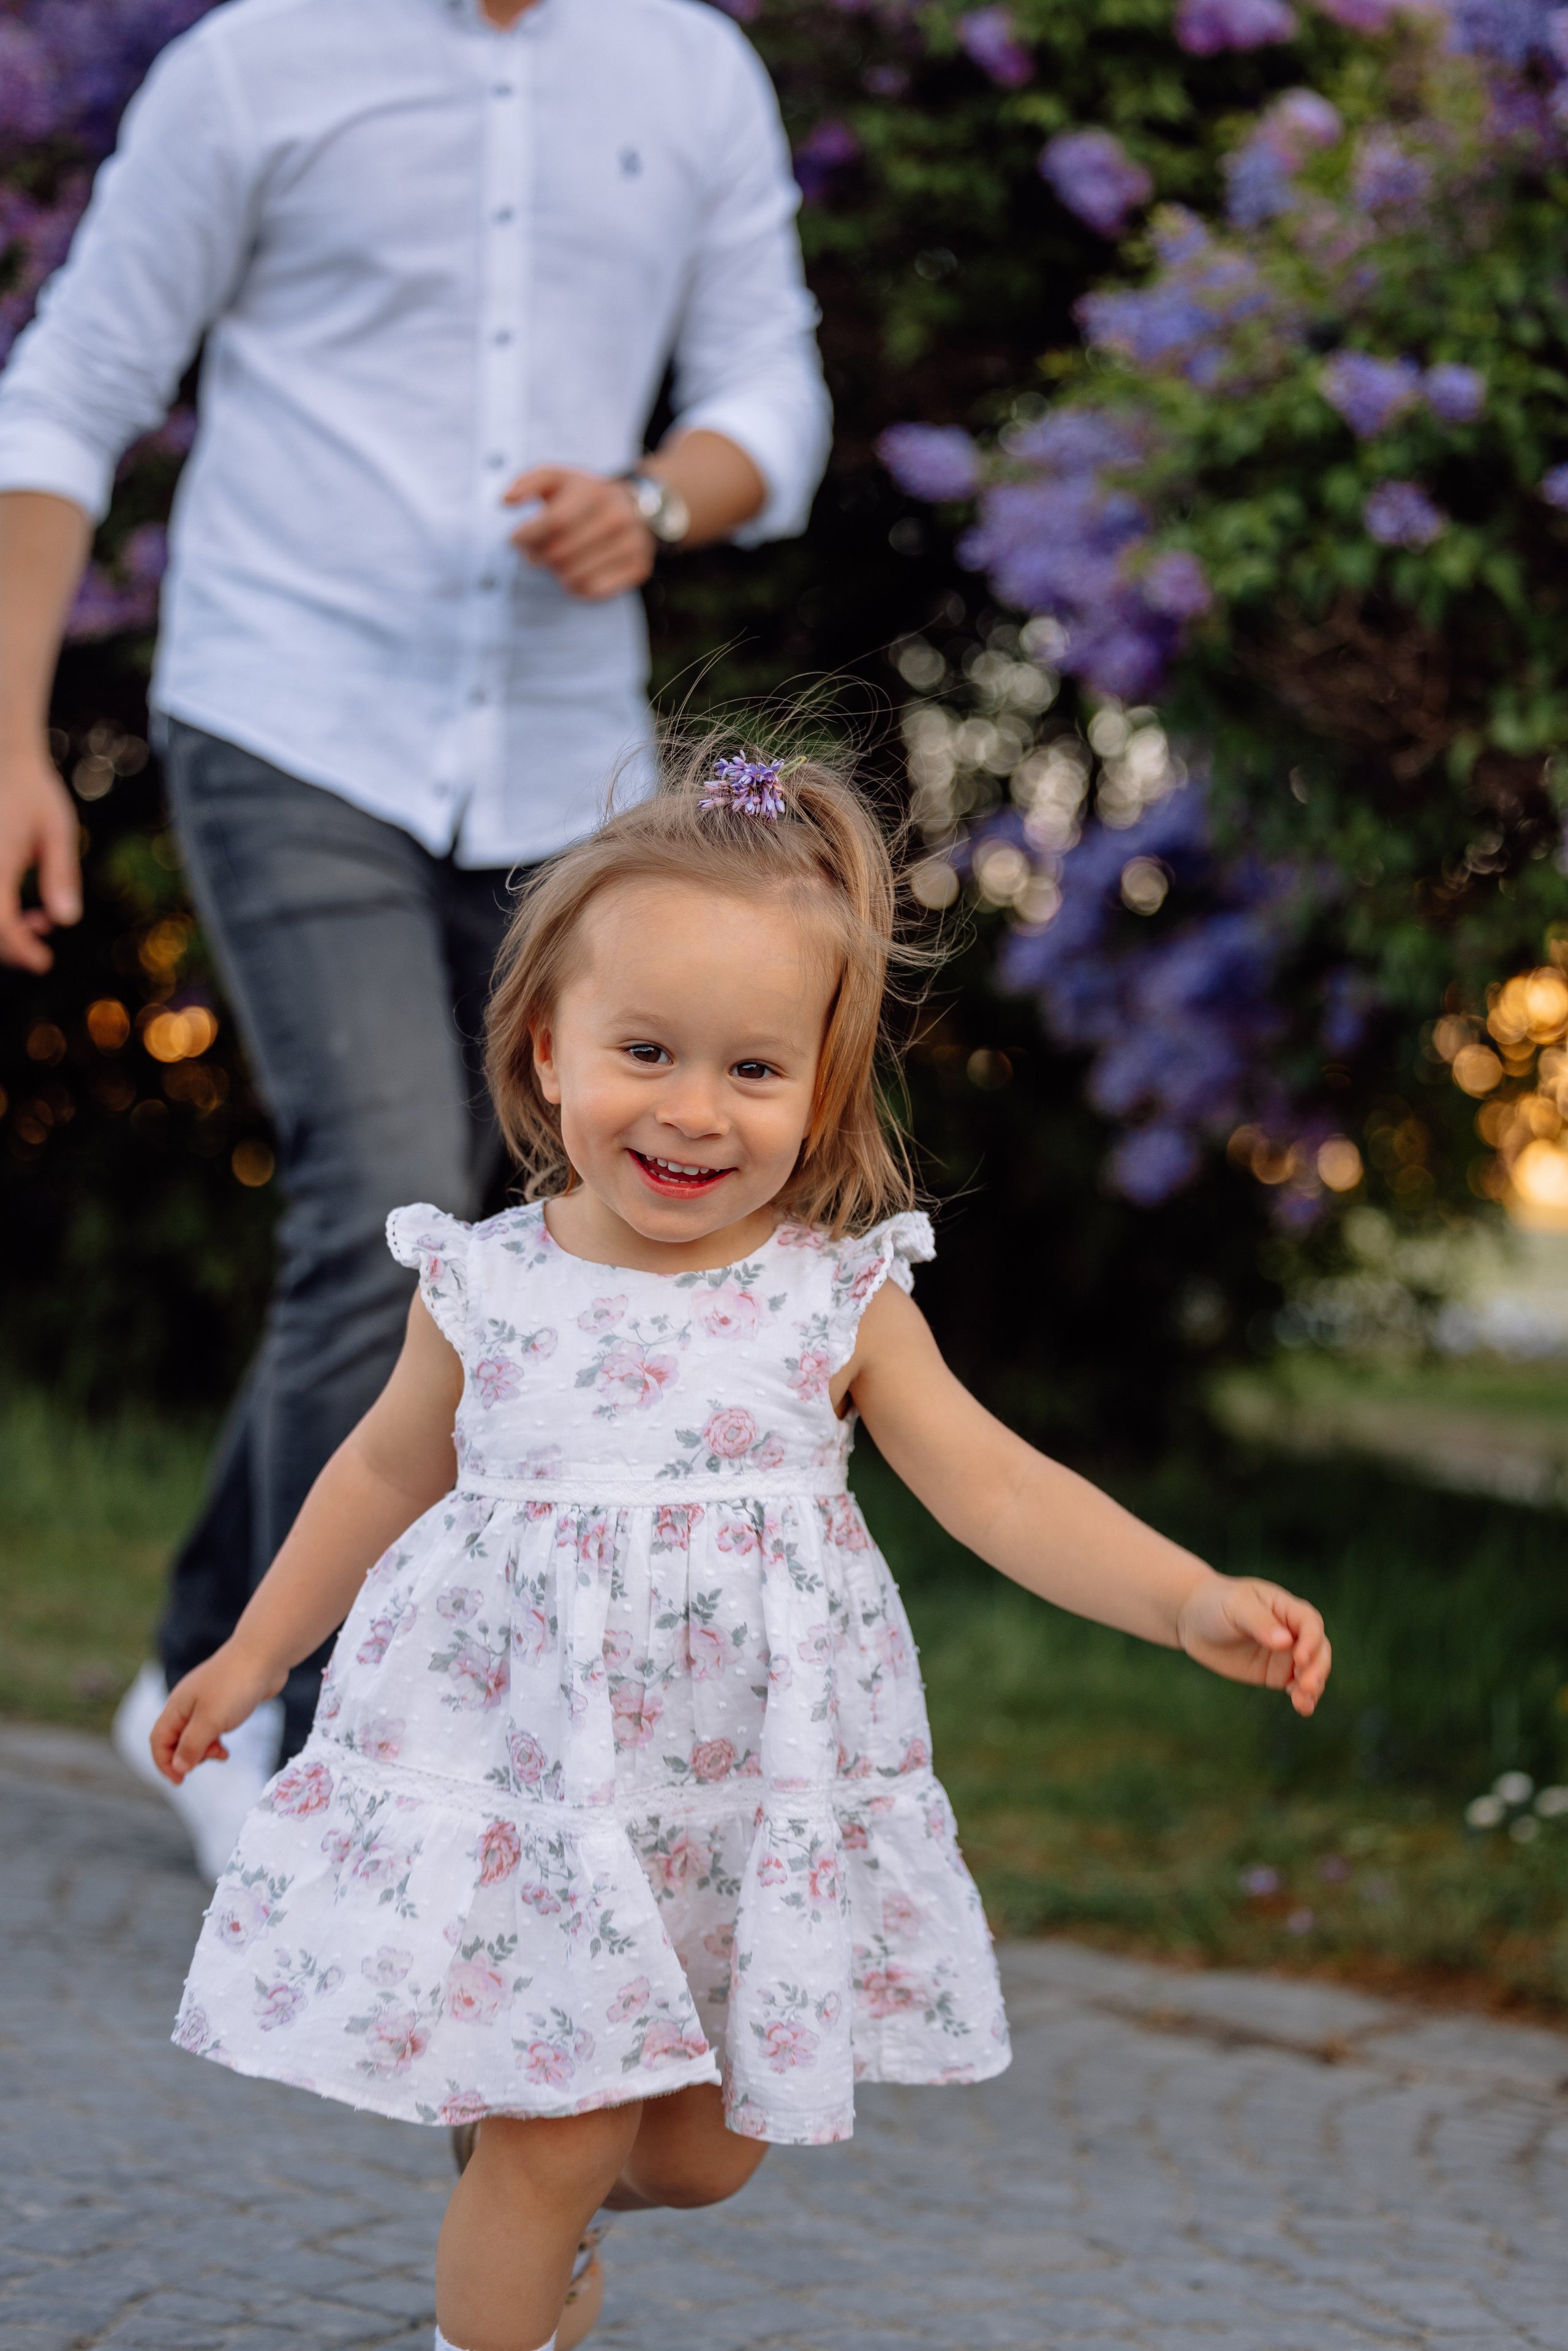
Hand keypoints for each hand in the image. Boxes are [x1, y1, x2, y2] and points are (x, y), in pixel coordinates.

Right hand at [0, 738, 79, 970]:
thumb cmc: (33, 790)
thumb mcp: (57, 830)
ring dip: (2, 929)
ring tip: (37, 923)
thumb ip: (61, 874)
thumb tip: (66, 920)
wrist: (6, 758)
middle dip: (9, 946)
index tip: (42, 963)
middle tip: (41, 952)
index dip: (18, 948)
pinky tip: (21, 910)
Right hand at [151, 1642, 285, 1783]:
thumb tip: (178, 1768)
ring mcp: (206, 1702)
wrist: (265, 1655)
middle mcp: (187, 1704)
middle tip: (209, 1760)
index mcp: (177, 1706)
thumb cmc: (236, 1686)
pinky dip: (215, 1742)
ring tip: (222, 1754)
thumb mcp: (211, 1720)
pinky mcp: (223, 1703)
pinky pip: (211, 1729)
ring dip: (203, 1751)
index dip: (164, 1763)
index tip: (179, 1782)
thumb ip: (192, 1746)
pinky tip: (226, 1748)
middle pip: (175, 1740)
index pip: (158, 1740)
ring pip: (194, 1736)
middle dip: (187, 1757)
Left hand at [503, 465, 655, 599]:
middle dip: (537, 556)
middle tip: (534, 551)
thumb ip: (529, 482)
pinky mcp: (638, 569)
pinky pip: (592, 591)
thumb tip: (505, 501)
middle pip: (560, 553)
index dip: (527, 535)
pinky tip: (576, 571)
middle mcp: (617, 518)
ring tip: (557, 560)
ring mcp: (631, 545)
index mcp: (594, 492)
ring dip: (555, 573)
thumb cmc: (585, 497)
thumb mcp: (559, 479)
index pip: (554, 522)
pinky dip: (576, 586)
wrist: (639, 509)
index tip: (516, 538)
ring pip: (573, 576)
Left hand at [1175, 1574, 1331, 1715]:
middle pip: (1319, 1649)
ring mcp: (1285, 1654)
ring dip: (1313, 1686)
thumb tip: (1285, 1643)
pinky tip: (1303, 1708)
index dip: (1311, 1641)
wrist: (1193, 1620)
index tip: (1299, 1658)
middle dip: (1317, 1668)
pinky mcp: (1275, 1674)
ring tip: (1304, 1702)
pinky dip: (1303, 1697)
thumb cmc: (1216, 1604)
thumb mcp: (1236, 1606)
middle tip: (1306, 1685)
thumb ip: (1260, 1622)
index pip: (1310, 1623)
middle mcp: (1292, 1631)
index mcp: (1286, 1607)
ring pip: (1311, 1671)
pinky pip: (1296, 1686)